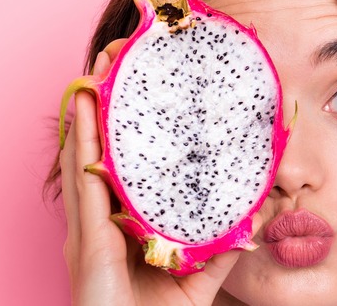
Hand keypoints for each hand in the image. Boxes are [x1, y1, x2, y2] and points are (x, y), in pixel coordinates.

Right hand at [60, 39, 255, 304]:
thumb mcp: (197, 275)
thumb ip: (222, 245)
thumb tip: (255, 219)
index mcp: (121, 223)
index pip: (122, 165)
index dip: (124, 127)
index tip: (137, 88)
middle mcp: (100, 217)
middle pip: (99, 150)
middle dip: (104, 105)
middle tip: (115, 61)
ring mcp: (88, 225)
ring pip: (85, 155)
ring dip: (90, 110)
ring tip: (98, 70)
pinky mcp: (85, 237)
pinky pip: (82, 181)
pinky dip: (81, 142)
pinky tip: (84, 109)